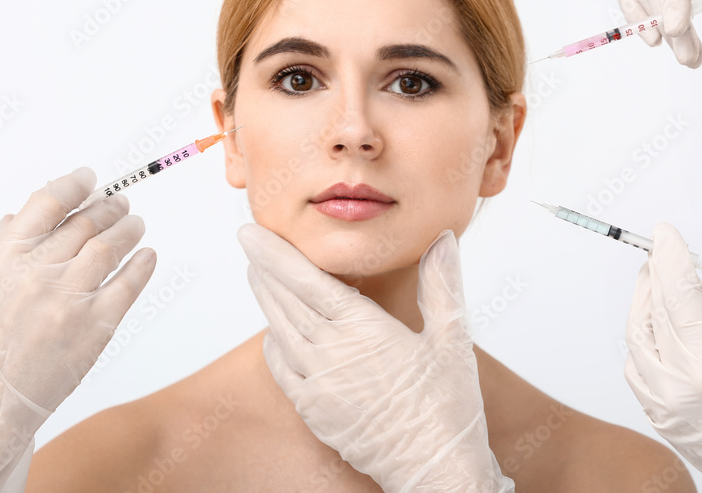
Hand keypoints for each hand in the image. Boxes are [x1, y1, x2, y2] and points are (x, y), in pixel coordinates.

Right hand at [0, 168, 156, 492]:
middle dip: (108, 207)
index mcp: (5, 258)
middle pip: (85, 223)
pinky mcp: (96, 325)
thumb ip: (11, 246)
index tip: (90, 178)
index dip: (74, 185)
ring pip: (110, 247)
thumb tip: (27, 212)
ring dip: (129, 230)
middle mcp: (38, 273)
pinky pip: (128, 285)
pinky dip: (142, 265)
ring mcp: (69, 299)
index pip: (48, 203)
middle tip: (121, 202)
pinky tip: (147, 256)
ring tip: (136, 224)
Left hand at [239, 223, 512, 492]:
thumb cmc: (447, 406)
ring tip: (259, 276)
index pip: (307, 281)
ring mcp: (317, 384)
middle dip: (265, 269)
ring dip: (267, 300)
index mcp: (363, 329)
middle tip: (251, 245)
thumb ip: (441, 283)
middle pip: (285, 301)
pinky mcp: (313, 410)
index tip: (252, 234)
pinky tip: (274, 331)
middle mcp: (331, 353)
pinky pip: (280, 369)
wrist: (434, 468)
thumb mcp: (451, 338)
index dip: (276, 255)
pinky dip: (273, 343)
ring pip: (280, 330)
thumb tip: (443, 240)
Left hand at [624, 223, 701, 492]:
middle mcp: (679, 386)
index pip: (681, 296)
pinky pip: (635, 371)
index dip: (671, 259)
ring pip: (636, 340)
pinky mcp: (659, 418)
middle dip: (654, 275)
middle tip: (658, 251)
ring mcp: (664, 405)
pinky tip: (648, 327)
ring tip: (650, 280)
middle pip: (653, 313)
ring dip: (640, 305)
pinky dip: (638, 342)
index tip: (665, 234)